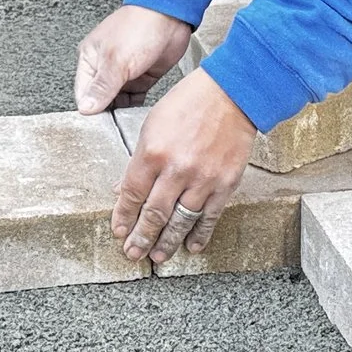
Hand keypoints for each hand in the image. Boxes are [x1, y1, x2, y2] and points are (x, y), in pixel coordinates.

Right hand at [73, 4, 192, 114]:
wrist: (172, 15)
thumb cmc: (139, 26)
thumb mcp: (116, 60)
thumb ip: (101, 87)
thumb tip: (85, 108)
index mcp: (90, 58)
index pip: (83, 93)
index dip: (89, 109)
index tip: (98, 124)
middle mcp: (105, 67)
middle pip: (99, 99)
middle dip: (105, 112)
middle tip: (113, 125)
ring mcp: (124, 73)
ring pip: (117, 101)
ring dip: (121, 111)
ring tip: (125, 122)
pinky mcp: (142, 77)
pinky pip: (134, 99)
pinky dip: (135, 107)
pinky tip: (138, 113)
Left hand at [113, 69, 256, 264]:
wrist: (233, 94)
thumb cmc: (190, 103)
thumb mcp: (152, 125)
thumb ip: (138, 160)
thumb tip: (123, 189)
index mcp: (153, 152)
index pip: (132, 194)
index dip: (123, 217)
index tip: (119, 232)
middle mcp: (177, 170)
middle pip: (154, 214)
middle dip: (141, 237)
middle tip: (133, 253)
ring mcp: (203, 179)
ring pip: (181, 221)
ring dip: (167, 242)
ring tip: (158, 257)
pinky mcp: (225, 184)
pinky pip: (209, 217)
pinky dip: (200, 235)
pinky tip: (191, 246)